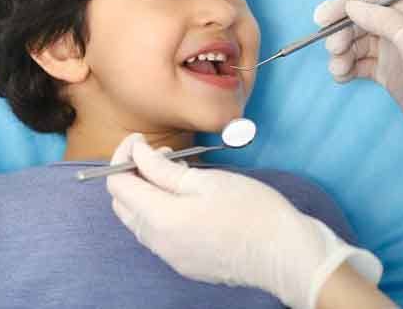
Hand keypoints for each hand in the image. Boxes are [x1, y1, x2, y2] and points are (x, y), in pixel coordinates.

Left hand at [107, 134, 381, 308]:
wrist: (286, 255)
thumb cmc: (251, 209)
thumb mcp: (205, 180)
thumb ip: (162, 169)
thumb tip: (136, 153)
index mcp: (160, 219)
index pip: (117, 184)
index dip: (122, 156)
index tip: (139, 139)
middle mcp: (158, 242)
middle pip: (123, 203)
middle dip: (132, 173)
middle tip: (159, 154)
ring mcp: (170, 256)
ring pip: (138, 218)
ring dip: (145, 191)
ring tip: (175, 171)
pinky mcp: (184, 262)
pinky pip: (156, 233)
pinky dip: (158, 209)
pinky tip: (184, 196)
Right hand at [314, 0, 402, 120]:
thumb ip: (386, 21)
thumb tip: (352, 6)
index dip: (346, 3)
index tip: (321, 18)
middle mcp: (401, 32)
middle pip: (362, 22)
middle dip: (342, 34)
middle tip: (333, 49)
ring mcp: (395, 53)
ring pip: (357, 44)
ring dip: (341, 55)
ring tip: (337, 70)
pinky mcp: (388, 74)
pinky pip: (360, 65)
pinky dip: (346, 69)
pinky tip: (341, 77)